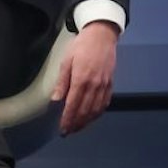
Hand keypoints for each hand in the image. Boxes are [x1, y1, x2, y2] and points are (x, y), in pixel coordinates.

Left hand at [53, 20, 117, 135]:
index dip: (68, 119)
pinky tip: (92, 117)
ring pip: (96, 110)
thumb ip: (62, 82)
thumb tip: (56, 100)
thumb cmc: (81, 46)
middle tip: (69, 132)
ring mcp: (104, 85)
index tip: (63, 129)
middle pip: (85, 111)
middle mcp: (94, 85)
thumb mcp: (66, 61)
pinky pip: (105, 103)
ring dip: (87, 121)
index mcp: (81, 80)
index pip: (73, 105)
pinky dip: (98, 113)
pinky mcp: (111, 83)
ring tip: (79, 128)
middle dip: (76, 124)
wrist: (102, 35)